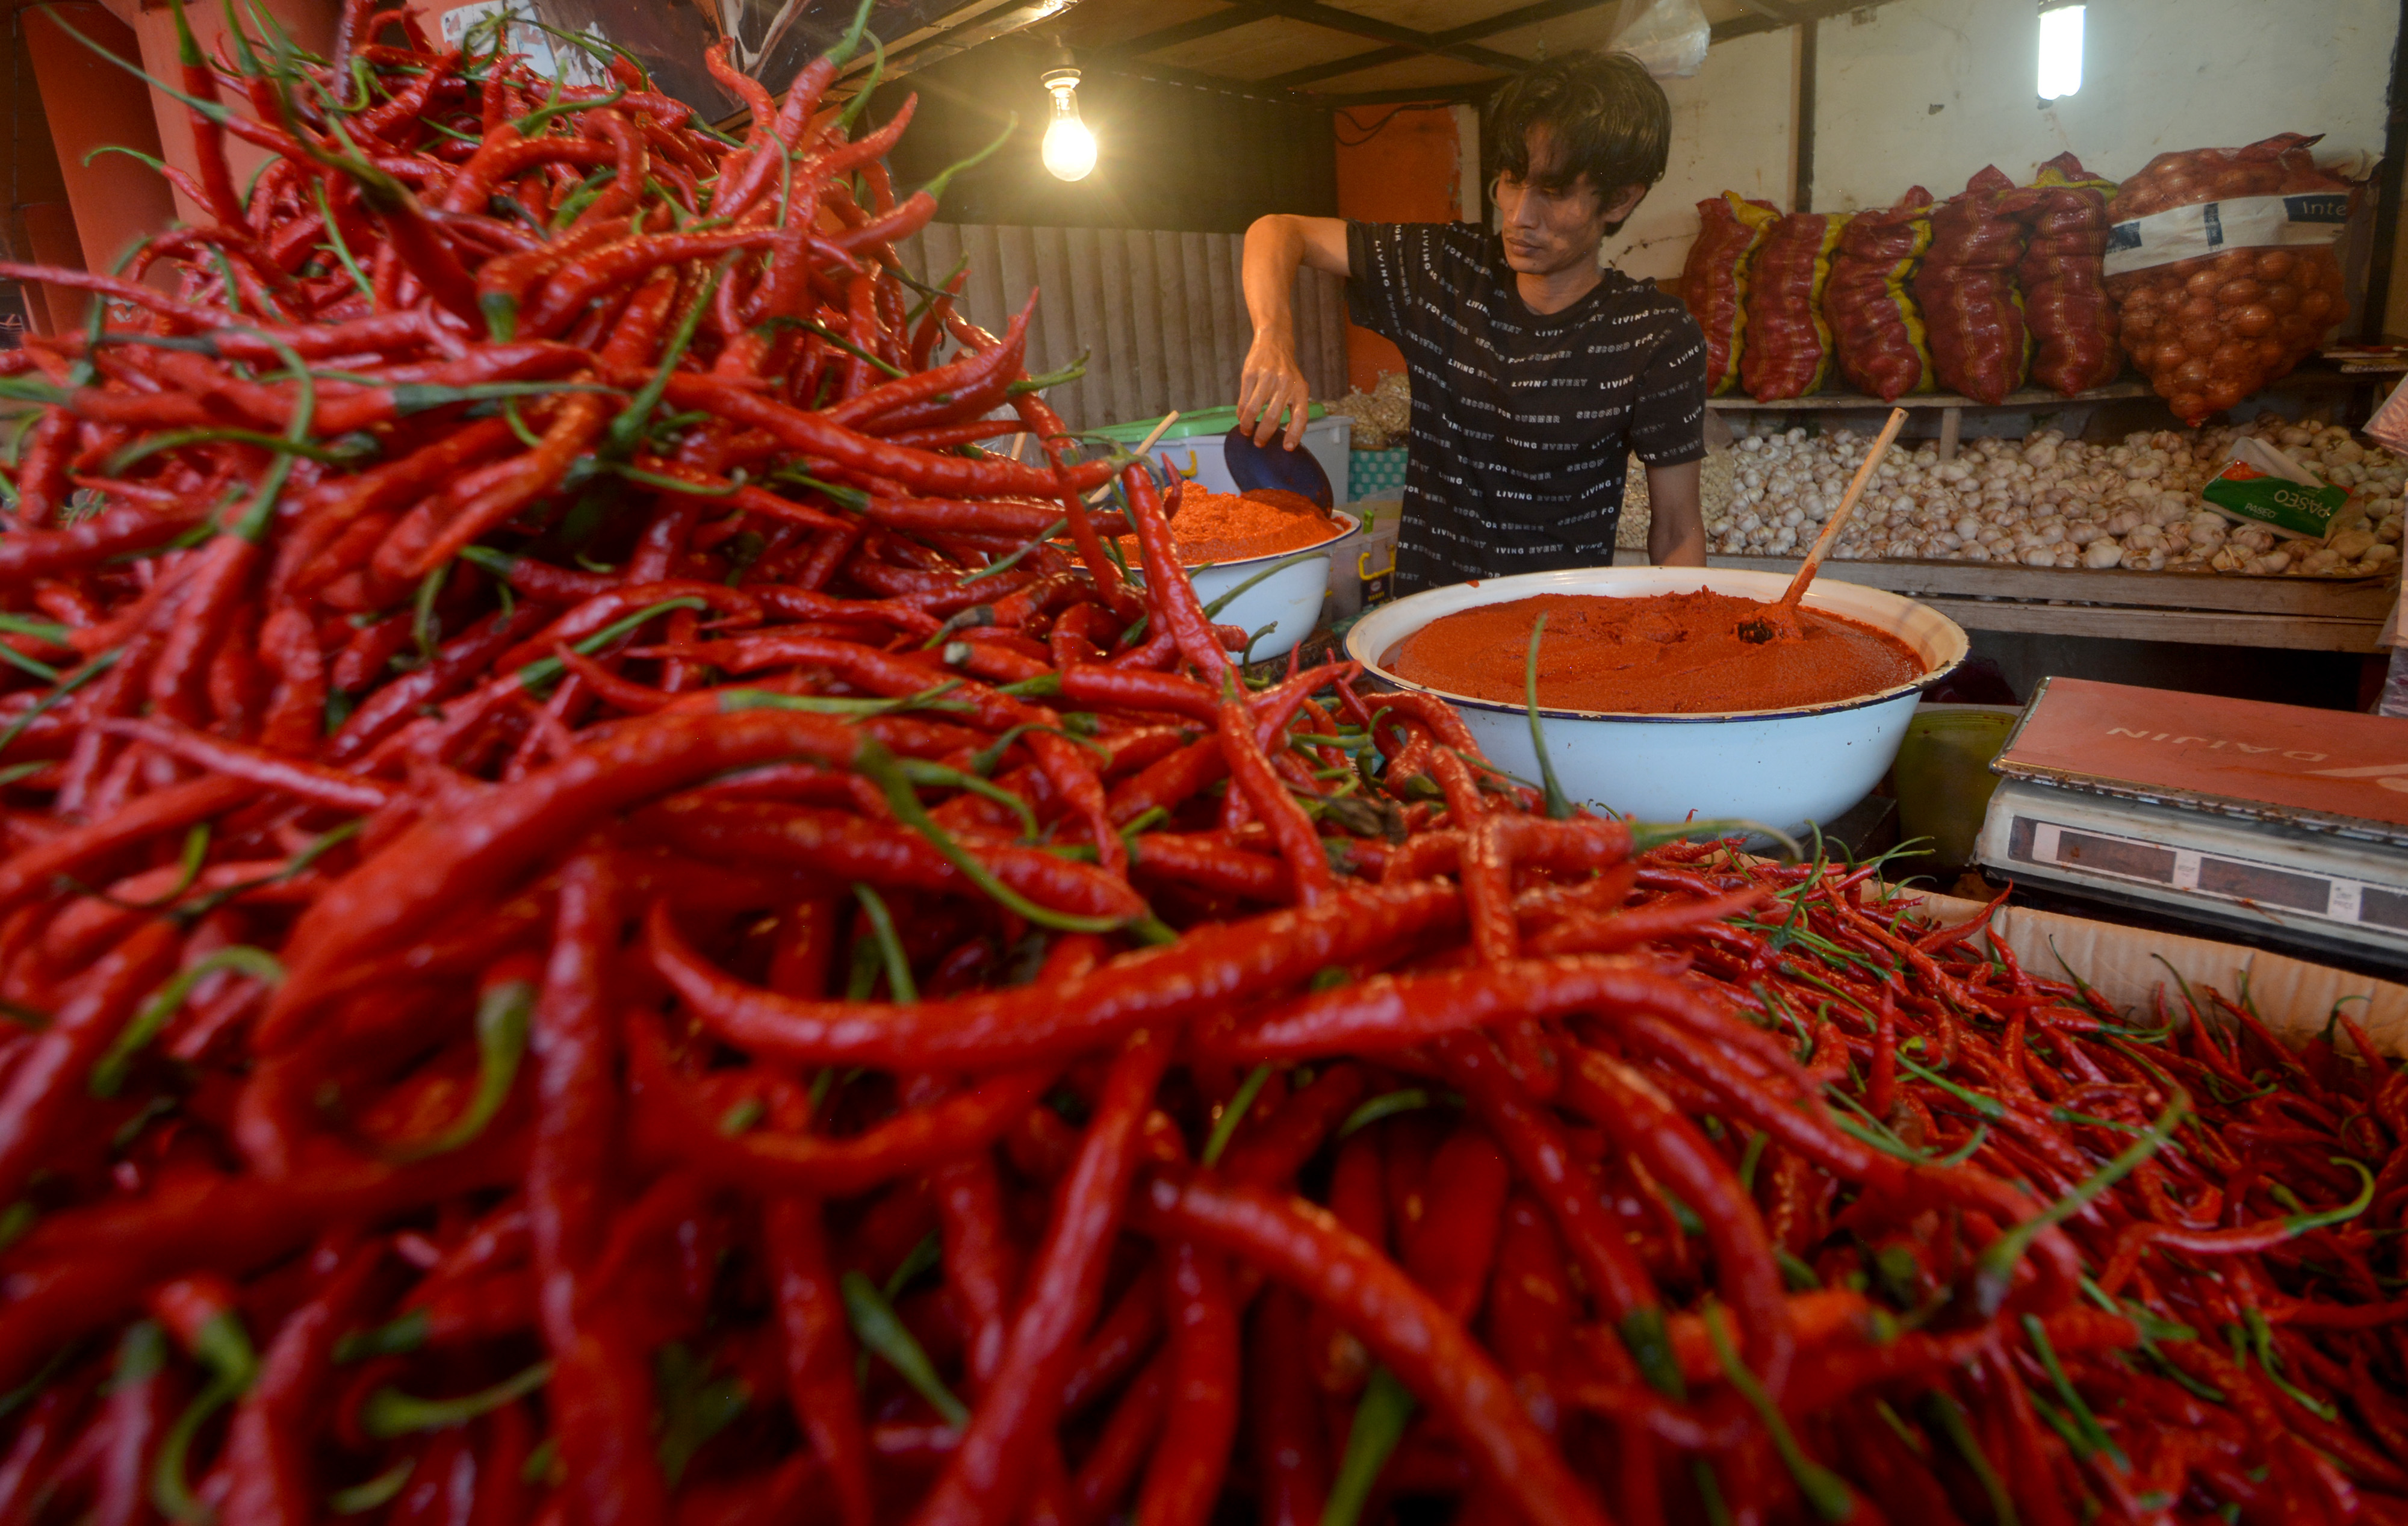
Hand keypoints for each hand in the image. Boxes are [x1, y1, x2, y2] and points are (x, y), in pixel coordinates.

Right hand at [1236, 333, 1310, 449]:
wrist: (1274, 343)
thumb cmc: (1286, 371)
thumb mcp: (1297, 386)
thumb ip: (1294, 406)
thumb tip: (1288, 435)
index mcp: (1300, 389)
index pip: (1300, 416)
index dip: (1294, 434)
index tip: (1287, 448)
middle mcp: (1285, 383)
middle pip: (1273, 417)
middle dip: (1264, 434)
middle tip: (1259, 443)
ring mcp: (1267, 378)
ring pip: (1254, 410)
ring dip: (1248, 425)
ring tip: (1246, 431)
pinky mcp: (1251, 373)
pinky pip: (1244, 399)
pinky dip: (1241, 412)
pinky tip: (1241, 417)